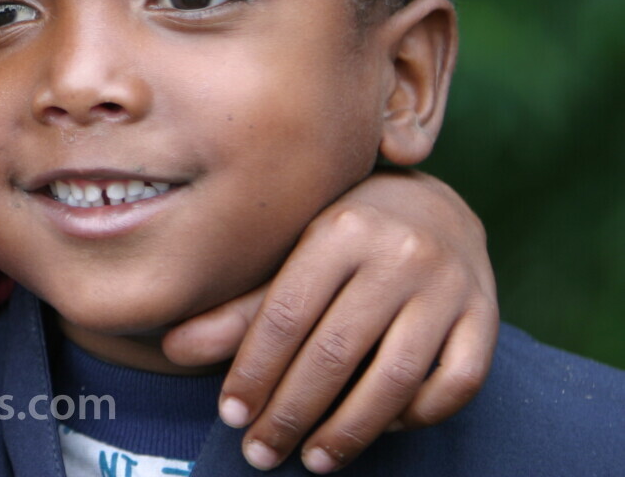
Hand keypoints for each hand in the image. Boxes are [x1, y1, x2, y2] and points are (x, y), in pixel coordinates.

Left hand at [161, 168, 496, 472]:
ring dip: (348, 431)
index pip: (286, 315)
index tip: (231, 415)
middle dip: (291, 412)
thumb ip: (240, 308)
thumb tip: (172, 349)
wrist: (434, 206)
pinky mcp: (487, 316)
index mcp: (340, 227)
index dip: (254, 371)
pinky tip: (381, 430)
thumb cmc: (342, 238)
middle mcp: (400, 251)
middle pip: (335, 352)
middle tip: (260, 452)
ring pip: (395, 379)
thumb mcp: (291, 257)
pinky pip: (455, 384)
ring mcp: (450, 285)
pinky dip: (416, 415)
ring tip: (313, 460)